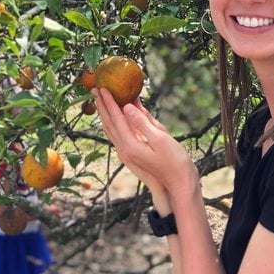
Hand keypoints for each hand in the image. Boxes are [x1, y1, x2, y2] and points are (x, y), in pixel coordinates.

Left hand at [93, 88, 198, 206]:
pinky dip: (115, 122)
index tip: (102, 87)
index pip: (116, 119)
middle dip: (102, 106)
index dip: (109, 102)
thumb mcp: (161, 139)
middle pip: (109, 124)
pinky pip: (119, 135)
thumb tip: (127, 107)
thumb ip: (142, 123)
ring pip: (112, 130)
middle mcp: (125, 150)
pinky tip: (117, 117)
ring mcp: (127, 154)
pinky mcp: (132, 155)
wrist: (179, 185)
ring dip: (106, 114)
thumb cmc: (175, 162)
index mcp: (131, 146)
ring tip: (101, 101)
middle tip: (94, 90)